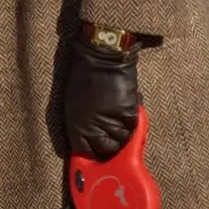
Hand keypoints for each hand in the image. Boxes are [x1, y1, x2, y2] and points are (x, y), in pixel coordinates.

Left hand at [64, 37, 139, 159]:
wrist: (100, 57)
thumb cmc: (84, 77)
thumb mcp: (74, 104)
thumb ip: (81, 124)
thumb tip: (90, 138)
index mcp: (76, 126)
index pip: (85, 150)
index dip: (93, 150)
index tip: (99, 148)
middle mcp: (92, 128)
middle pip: (106, 150)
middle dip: (111, 145)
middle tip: (115, 136)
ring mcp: (111, 122)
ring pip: (122, 140)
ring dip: (123, 132)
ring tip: (120, 118)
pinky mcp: (127, 114)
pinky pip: (133, 126)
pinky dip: (132, 120)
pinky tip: (127, 108)